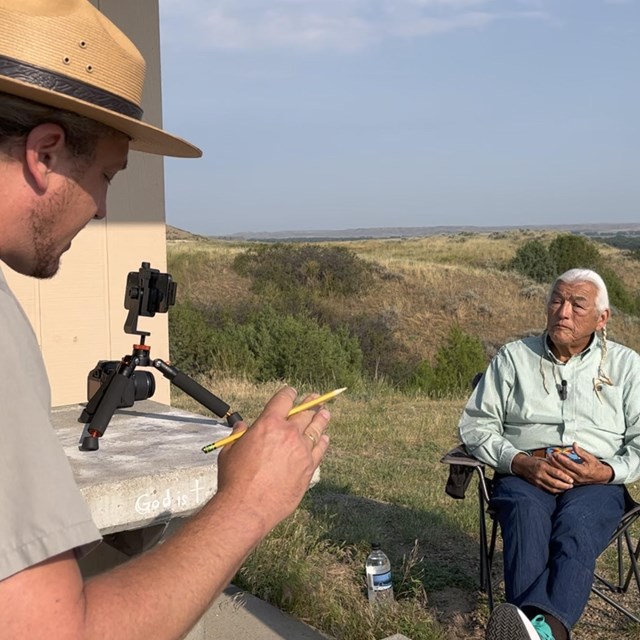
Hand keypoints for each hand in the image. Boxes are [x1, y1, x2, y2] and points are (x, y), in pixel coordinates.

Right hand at [215, 387, 329, 534]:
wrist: (248, 506)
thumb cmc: (235, 479)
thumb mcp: (230, 450)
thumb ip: (239, 435)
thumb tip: (242, 427)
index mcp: (268, 423)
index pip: (284, 399)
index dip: (289, 393)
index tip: (292, 392)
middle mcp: (288, 433)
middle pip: (304, 412)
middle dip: (310, 403)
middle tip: (315, 399)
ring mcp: (301, 450)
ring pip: (316, 429)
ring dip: (321, 418)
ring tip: (325, 412)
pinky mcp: (308, 468)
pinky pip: (320, 450)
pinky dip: (323, 442)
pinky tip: (325, 438)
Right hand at [511, 453, 573, 493]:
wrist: (520, 465)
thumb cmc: (533, 461)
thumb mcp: (543, 459)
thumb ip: (553, 463)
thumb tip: (564, 466)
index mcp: (542, 466)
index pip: (557, 473)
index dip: (565, 477)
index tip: (572, 480)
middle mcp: (540, 474)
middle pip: (555, 483)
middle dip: (565, 485)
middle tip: (571, 486)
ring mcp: (537, 481)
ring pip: (552, 488)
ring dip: (561, 489)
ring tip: (567, 488)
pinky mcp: (536, 485)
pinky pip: (547, 490)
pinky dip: (555, 491)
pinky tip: (560, 490)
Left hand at [547, 442, 612, 484]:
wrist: (602, 477)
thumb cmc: (596, 466)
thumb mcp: (590, 458)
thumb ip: (581, 452)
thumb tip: (574, 444)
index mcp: (582, 471)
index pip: (569, 464)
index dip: (561, 458)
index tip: (555, 453)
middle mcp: (578, 477)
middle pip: (563, 470)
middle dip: (555, 462)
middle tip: (549, 455)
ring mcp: (575, 481)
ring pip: (562, 474)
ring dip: (554, 467)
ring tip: (549, 460)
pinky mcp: (573, 483)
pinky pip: (563, 478)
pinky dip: (557, 472)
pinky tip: (552, 467)